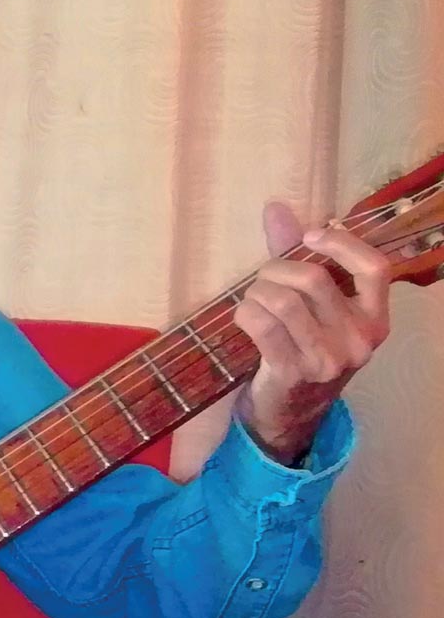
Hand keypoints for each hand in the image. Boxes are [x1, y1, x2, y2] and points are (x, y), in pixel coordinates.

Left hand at [233, 201, 391, 464]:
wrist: (290, 409)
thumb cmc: (303, 347)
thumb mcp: (313, 306)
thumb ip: (298, 256)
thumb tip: (275, 207)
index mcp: (375, 318)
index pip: (374, 268)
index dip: (341, 244)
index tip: (311, 235)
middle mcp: (359, 339)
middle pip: (314, 280)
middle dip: (278, 269)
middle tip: (264, 277)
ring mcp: (328, 359)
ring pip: (283, 301)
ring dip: (257, 292)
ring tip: (253, 299)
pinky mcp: (294, 372)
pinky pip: (262, 325)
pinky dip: (245, 312)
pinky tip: (243, 315)